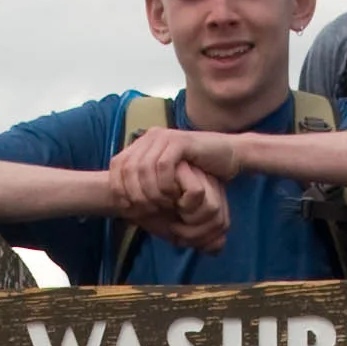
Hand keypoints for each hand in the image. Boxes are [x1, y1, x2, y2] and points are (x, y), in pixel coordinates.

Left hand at [103, 134, 229, 248]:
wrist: (229, 155)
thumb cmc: (199, 170)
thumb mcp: (166, 177)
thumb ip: (145, 181)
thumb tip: (121, 198)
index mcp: (144, 142)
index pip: (117, 164)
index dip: (118, 187)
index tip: (128, 207)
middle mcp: (151, 136)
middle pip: (127, 168)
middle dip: (134, 193)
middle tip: (147, 209)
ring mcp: (166, 137)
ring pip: (144, 168)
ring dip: (150, 192)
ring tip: (161, 205)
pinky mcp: (181, 141)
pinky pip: (163, 166)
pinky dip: (165, 184)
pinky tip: (173, 195)